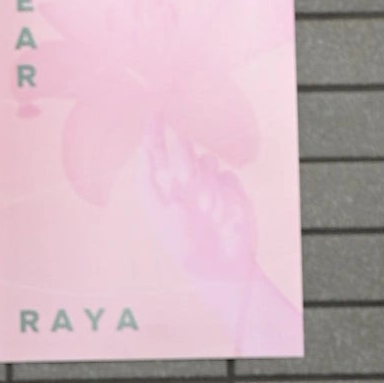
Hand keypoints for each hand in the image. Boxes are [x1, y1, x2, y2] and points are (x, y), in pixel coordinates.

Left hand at [144, 117, 304, 353]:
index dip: (153, 132)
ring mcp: (208, 184)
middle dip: (183, 157)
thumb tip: (156, 161)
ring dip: (206, 183)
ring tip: (208, 211)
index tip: (155, 113)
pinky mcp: (230, 189)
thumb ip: (160, 189)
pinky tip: (225, 217)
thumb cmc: (189, 251)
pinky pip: (227, 176)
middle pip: (181, 150)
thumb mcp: (169, 225)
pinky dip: (225, 194)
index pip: (153, 154)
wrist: (224, 270)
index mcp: (161, 189)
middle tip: (184, 179)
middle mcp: (183, 182)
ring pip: (207, 162)